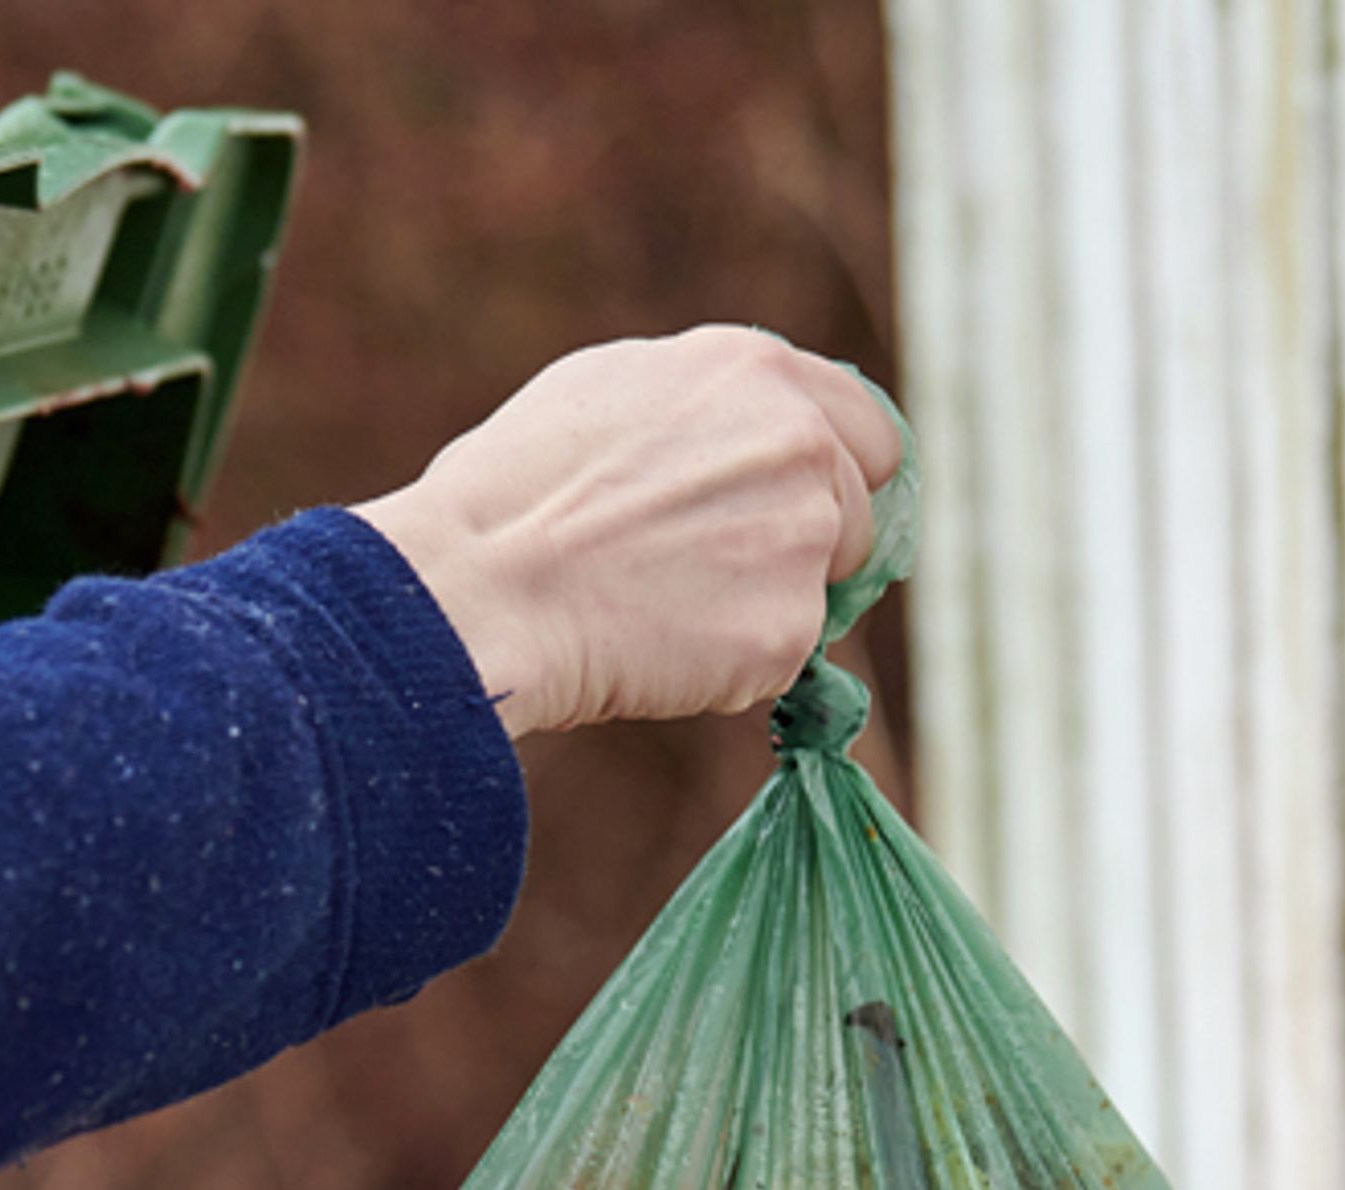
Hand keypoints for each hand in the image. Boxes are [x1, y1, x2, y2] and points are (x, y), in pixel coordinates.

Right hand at [351, 328, 899, 737]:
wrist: (480, 588)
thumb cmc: (510, 494)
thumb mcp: (609, 394)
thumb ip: (702, 409)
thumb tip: (738, 438)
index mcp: (755, 369)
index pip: (864, 427)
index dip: (833, 472)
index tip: (799, 505)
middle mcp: (802, 441)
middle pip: (856, 510)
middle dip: (805, 542)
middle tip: (709, 568)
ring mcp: (803, 536)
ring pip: (816, 588)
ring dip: (762, 603)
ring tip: (656, 603)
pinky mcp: (789, 628)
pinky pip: (779, 658)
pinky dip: (730, 665)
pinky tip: (652, 647)